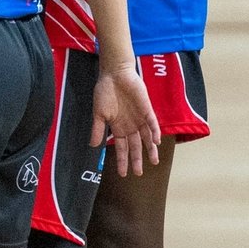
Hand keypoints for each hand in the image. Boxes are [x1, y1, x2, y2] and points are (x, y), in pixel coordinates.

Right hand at [89, 61, 160, 176]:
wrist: (114, 74)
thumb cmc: (105, 92)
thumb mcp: (98, 113)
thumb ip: (97, 129)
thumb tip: (92, 145)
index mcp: (118, 127)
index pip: (121, 148)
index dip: (122, 160)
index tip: (122, 174)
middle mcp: (130, 125)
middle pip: (135, 146)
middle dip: (137, 160)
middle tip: (138, 173)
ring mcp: (140, 118)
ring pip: (147, 137)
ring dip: (150, 149)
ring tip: (154, 162)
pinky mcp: (146, 109)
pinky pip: (152, 123)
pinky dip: (154, 132)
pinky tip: (155, 141)